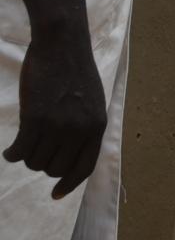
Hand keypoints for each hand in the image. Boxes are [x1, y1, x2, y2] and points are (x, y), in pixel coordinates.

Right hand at [2, 27, 106, 198]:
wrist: (62, 45)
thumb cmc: (74, 72)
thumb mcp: (91, 103)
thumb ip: (84, 128)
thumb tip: (70, 155)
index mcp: (97, 126)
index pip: (85, 167)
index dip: (69, 184)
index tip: (55, 194)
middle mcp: (80, 130)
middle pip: (55, 168)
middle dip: (42, 164)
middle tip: (35, 150)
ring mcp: (58, 125)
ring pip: (35, 161)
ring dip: (27, 156)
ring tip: (25, 141)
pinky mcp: (35, 119)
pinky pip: (20, 151)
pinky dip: (12, 153)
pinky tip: (10, 149)